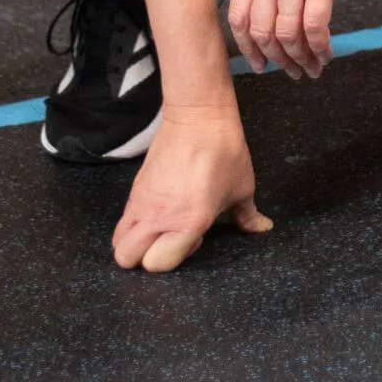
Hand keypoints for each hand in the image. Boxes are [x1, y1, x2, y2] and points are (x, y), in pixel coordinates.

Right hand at [112, 105, 271, 271]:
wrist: (198, 116)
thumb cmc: (223, 151)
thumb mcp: (242, 188)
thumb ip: (248, 217)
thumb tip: (262, 227)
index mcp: (187, 222)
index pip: (158, 264)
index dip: (174, 260)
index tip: (193, 240)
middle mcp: (158, 216)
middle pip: (127, 258)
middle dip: (145, 259)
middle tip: (170, 241)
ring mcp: (142, 201)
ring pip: (119, 241)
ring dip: (134, 243)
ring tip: (160, 230)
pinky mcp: (136, 187)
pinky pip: (124, 218)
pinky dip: (133, 224)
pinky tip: (157, 211)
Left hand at [227, 0, 369, 78]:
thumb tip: (273, 8)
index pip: (238, 18)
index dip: (247, 48)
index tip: (259, 63)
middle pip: (262, 33)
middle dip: (276, 60)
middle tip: (291, 72)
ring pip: (288, 35)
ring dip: (300, 59)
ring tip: (312, 68)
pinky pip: (315, 26)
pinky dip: (319, 47)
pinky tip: (326, 53)